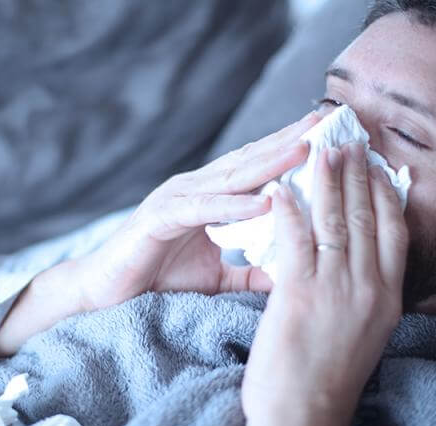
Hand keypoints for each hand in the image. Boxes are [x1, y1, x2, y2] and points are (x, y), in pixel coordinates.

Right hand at [0, 112, 319, 364]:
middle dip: (288, 141)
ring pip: (230, 178)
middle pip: (249, 162)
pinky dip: (234, 205)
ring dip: (268, 162)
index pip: (257, 170)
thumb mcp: (216, 278)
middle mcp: (195, 189)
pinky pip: (202, 210)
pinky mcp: (159, 219)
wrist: (105, 292)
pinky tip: (264, 201)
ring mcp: (176, 200)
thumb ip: (249, 274)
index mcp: (210, 197)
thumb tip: (287, 278)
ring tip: (305, 149)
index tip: (331, 140)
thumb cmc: (157, 278)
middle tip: (327, 122)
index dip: (291, 153)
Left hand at [241, 143, 408, 425]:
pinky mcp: (299, 293)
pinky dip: (289, 208)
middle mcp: (369, 287)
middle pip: (366, 216)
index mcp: (388, 297)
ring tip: (321, 148)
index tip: (376, 164)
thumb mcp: (361, 331)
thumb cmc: (327, 378)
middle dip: (357, 174)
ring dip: (326, 179)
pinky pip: (296, 238)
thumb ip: (362, 294)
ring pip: (334, 219)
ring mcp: (336, 288)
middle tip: (348, 140)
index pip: (393, 231)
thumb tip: (356, 264)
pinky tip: (281, 187)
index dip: (384, 193)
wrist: (306, 416)